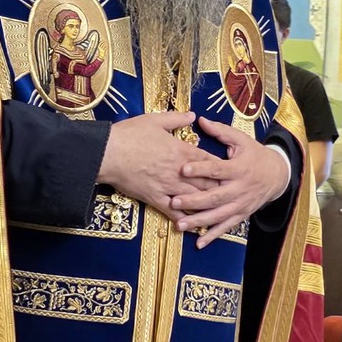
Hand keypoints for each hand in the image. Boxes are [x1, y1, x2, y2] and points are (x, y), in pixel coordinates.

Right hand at [97, 112, 220, 219]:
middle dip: (221, 188)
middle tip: (233, 194)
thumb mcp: (155, 120)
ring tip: (220, 211)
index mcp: (182, 150)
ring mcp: (168, 186)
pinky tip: (193, 225)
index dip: (222, 167)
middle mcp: (179, 171)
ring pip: (195, 199)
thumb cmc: (130, 134)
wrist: (108, 153)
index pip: (209, 160)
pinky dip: (185, 219)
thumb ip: (177, 119)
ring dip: (208, 205)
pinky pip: (174, 212)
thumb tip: (193, 116)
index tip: (232, 171)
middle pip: (207, 182)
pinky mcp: (155, 198)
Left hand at [169, 118, 290, 247]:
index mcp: (239, 168)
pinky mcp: (242, 214)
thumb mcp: (241, 140)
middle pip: (215, 197)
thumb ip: (221, 132)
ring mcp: (241, 204)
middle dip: (194, 201)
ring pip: (218, 215)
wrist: (277, 175)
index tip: (183, 169)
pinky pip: (226, 227)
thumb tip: (200, 120)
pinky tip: (198, 243)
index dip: (201, 169)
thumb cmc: (255, 154)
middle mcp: (240, 188)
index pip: (217, 169)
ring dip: (199, 222)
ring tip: (180, 225)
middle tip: (174, 201)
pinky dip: (213, 236)